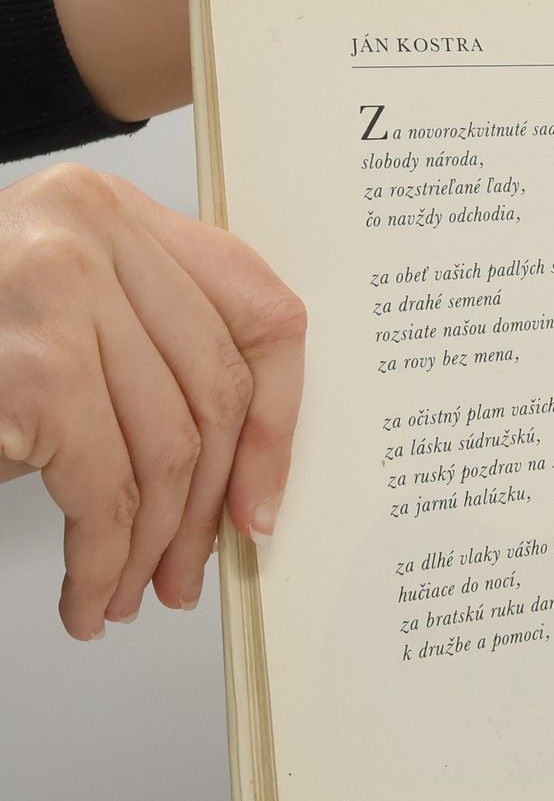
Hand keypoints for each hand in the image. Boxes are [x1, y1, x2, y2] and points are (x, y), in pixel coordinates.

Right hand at [0, 166, 306, 638]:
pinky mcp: (29, 368)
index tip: (262, 496)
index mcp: (111, 207)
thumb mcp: (54, 316)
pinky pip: (104, 490)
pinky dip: (102, 560)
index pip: (257, 310)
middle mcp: (89, 231)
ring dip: (152, 544)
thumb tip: (237, 472)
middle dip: (206, 503)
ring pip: (166, 447)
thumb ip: (141, 348)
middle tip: (185, 570)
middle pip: (215, 390)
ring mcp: (55, 291)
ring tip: (126, 592)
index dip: (277, 418)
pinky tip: (87, 593)